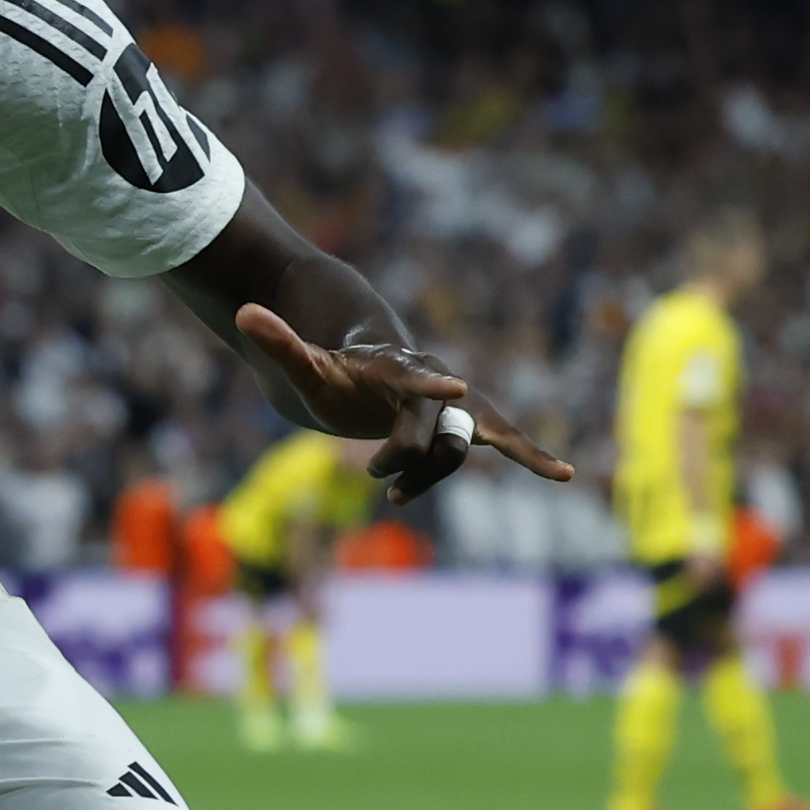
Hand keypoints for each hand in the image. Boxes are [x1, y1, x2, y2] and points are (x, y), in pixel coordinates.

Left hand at [229, 303, 573, 499]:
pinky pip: (502, 441)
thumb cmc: (330, 369)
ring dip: (426, 476)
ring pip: (459, 445)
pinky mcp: (463, 422)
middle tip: (369, 477)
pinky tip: (567, 475)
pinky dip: (532, 456)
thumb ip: (278, 341)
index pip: (412, 375)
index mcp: (393, 364)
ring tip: (391, 497)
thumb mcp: (300, 363)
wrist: (364, 365)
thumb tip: (243, 311)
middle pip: (437, 425)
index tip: (455, 392)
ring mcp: (453, 402)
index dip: (431, 386)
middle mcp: (433, 380)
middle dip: (405, 457)